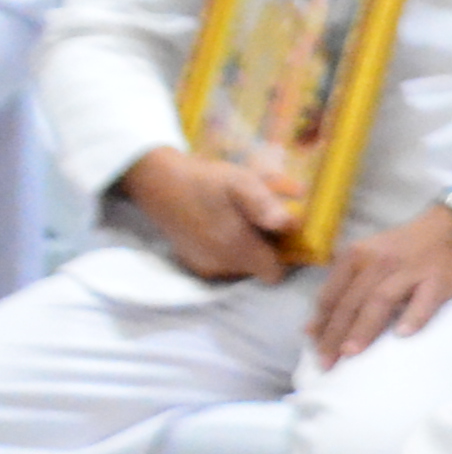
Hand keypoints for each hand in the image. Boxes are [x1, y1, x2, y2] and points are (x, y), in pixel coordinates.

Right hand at [112, 145, 299, 281]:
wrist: (159, 183)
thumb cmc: (206, 181)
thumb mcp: (241, 182)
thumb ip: (265, 205)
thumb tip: (290, 224)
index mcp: (236, 249)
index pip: (275, 272)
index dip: (285, 255)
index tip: (282, 234)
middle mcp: (220, 266)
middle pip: (259, 269)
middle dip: (266, 248)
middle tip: (258, 220)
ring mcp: (204, 267)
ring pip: (242, 267)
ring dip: (247, 248)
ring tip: (239, 220)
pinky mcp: (193, 263)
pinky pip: (223, 264)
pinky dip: (228, 250)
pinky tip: (223, 227)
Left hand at [305, 205, 451, 363]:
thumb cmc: (405, 250)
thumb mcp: (367, 259)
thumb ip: (342, 288)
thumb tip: (312, 329)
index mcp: (356, 257)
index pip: (332, 295)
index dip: (321, 324)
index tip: (314, 350)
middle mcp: (378, 261)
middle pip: (352, 301)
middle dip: (336, 334)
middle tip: (327, 362)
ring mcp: (410, 269)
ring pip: (381, 300)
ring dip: (364, 327)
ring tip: (351, 352)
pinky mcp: (438, 278)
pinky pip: (424, 300)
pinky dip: (413, 317)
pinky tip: (403, 335)